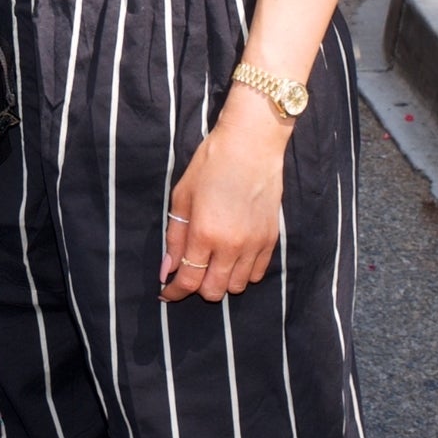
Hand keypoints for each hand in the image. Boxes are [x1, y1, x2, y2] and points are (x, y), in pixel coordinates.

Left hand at [162, 92, 290, 301]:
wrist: (251, 145)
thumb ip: (175, 237)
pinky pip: (257, 274)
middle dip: (197, 287)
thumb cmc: (211, 164)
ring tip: (213, 262)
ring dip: (221, 281)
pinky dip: (243, 272)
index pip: (188, 280)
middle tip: (190, 270)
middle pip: (213, 291)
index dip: (174, 292)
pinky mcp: (271, 239)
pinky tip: (233, 256)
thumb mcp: (182, 196)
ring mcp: (255, 244)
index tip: (166, 292)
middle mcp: (231, 246)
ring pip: (237, 287)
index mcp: (204, 234)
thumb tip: (167, 270)